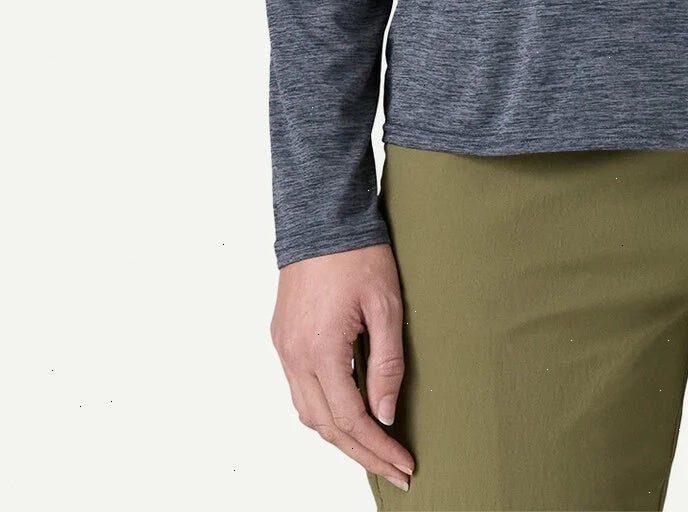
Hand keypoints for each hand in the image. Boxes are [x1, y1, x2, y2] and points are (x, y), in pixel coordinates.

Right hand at [270, 242, 415, 489]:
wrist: (321, 217)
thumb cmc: (357, 254)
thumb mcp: (386, 305)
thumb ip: (387, 363)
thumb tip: (385, 414)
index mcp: (320, 351)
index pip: (350, 420)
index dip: (378, 448)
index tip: (404, 465)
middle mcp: (294, 357)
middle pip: (326, 427)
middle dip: (362, 454)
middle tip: (395, 469)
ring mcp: (284, 349)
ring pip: (308, 413)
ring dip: (340, 436)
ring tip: (374, 449)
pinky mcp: (282, 338)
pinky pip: (300, 391)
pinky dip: (324, 411)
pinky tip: (346, 414)